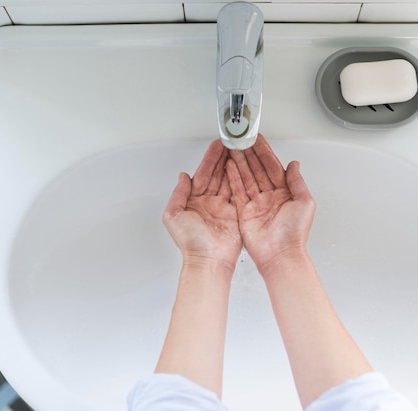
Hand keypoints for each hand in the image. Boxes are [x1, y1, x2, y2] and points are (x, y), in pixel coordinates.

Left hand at [163, 140, 241, 272]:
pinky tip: (244, 168)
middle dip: (223, 157)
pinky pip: (238, 192)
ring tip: (239, 150)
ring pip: (228, 180)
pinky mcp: (235, 213)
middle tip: (231, 142)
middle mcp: (208, 202)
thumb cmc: (191, 243)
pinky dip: (241, 179)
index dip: (210, 159)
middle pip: (217, 174)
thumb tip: (182, 176)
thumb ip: (178, 194)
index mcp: (193, 201)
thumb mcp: (173, 215)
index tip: (217, 145)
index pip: (203, 174)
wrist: (209, 260)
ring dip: (233, 164)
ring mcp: (222, 207)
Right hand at [226, 134, 315, 273]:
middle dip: (249, 154)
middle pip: (257, 169)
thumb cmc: (294, 235)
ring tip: (232, 148)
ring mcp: (257, 204)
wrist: (280, 256)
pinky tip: (228, 166)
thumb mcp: (305, 203)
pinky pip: (238, 191)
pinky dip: (233, 178)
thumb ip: (297, 182)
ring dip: (239, 162)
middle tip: (241, 140)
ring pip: (247, 177)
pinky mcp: (245, 212)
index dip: (264, 152)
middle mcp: (270, 197)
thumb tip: (295, 165)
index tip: (257, 140)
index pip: (272, 166)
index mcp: (285, 193)